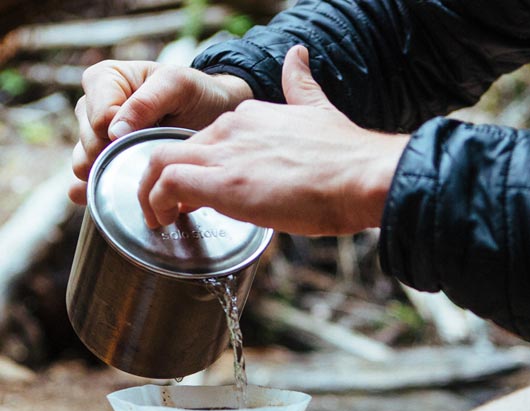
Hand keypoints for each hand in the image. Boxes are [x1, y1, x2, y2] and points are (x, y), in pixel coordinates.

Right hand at [70, 61, 252, 203]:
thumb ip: (145, 103)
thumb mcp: (176, 85)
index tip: (142, 142)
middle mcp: (95, 106)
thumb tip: (113, 133)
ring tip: (127, 186)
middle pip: (87, 141)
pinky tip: (92, 199)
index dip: (114, 135)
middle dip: (111, 158)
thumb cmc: (196, 94)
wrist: (215, 113)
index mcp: (105, 81)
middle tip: (140, 167)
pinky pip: (91, 176)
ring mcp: (99, 135)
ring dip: (103, 176)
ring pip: (85, 160)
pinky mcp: (109, 159)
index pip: (96, 116)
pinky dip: (92, 189)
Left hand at [137, 46, 408, 235]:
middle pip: (176, 148)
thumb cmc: (349, 160)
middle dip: (163, 179)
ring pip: (158, 162)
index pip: (210, 138)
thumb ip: (302, 85)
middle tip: (167, 209)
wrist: (362, 176)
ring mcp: (224, 154)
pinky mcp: (221, 184)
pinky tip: (163, 221)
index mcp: (253, 116)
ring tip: (158, 218)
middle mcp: (231, 128)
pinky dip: (156, 203)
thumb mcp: (320, 110)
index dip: (199, 165)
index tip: (199, 192)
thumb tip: (297, 54)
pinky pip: (167, 186)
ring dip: (150, 193)